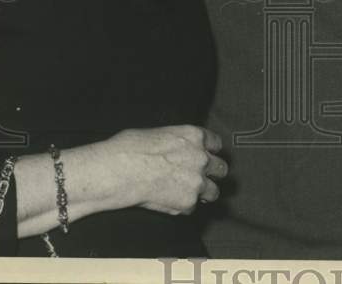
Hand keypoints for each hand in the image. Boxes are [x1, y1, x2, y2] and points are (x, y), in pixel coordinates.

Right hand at [103, 125, 227, 214]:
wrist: (120, 171)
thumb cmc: (131, 149)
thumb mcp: (159, 133)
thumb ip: (178, 143)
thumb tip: (176, 149)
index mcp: (195, 136)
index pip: (216, 143)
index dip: (211, 151)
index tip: (208, 156)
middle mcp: (202, 158)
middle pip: (221, 168)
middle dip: (213, 173)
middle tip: (203, 177)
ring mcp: (197, 181)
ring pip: (214, 191)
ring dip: (204, 193)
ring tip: (191, 194)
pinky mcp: (188, 202)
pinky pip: (192, 207)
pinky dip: (183, 206)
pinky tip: (169, 201)